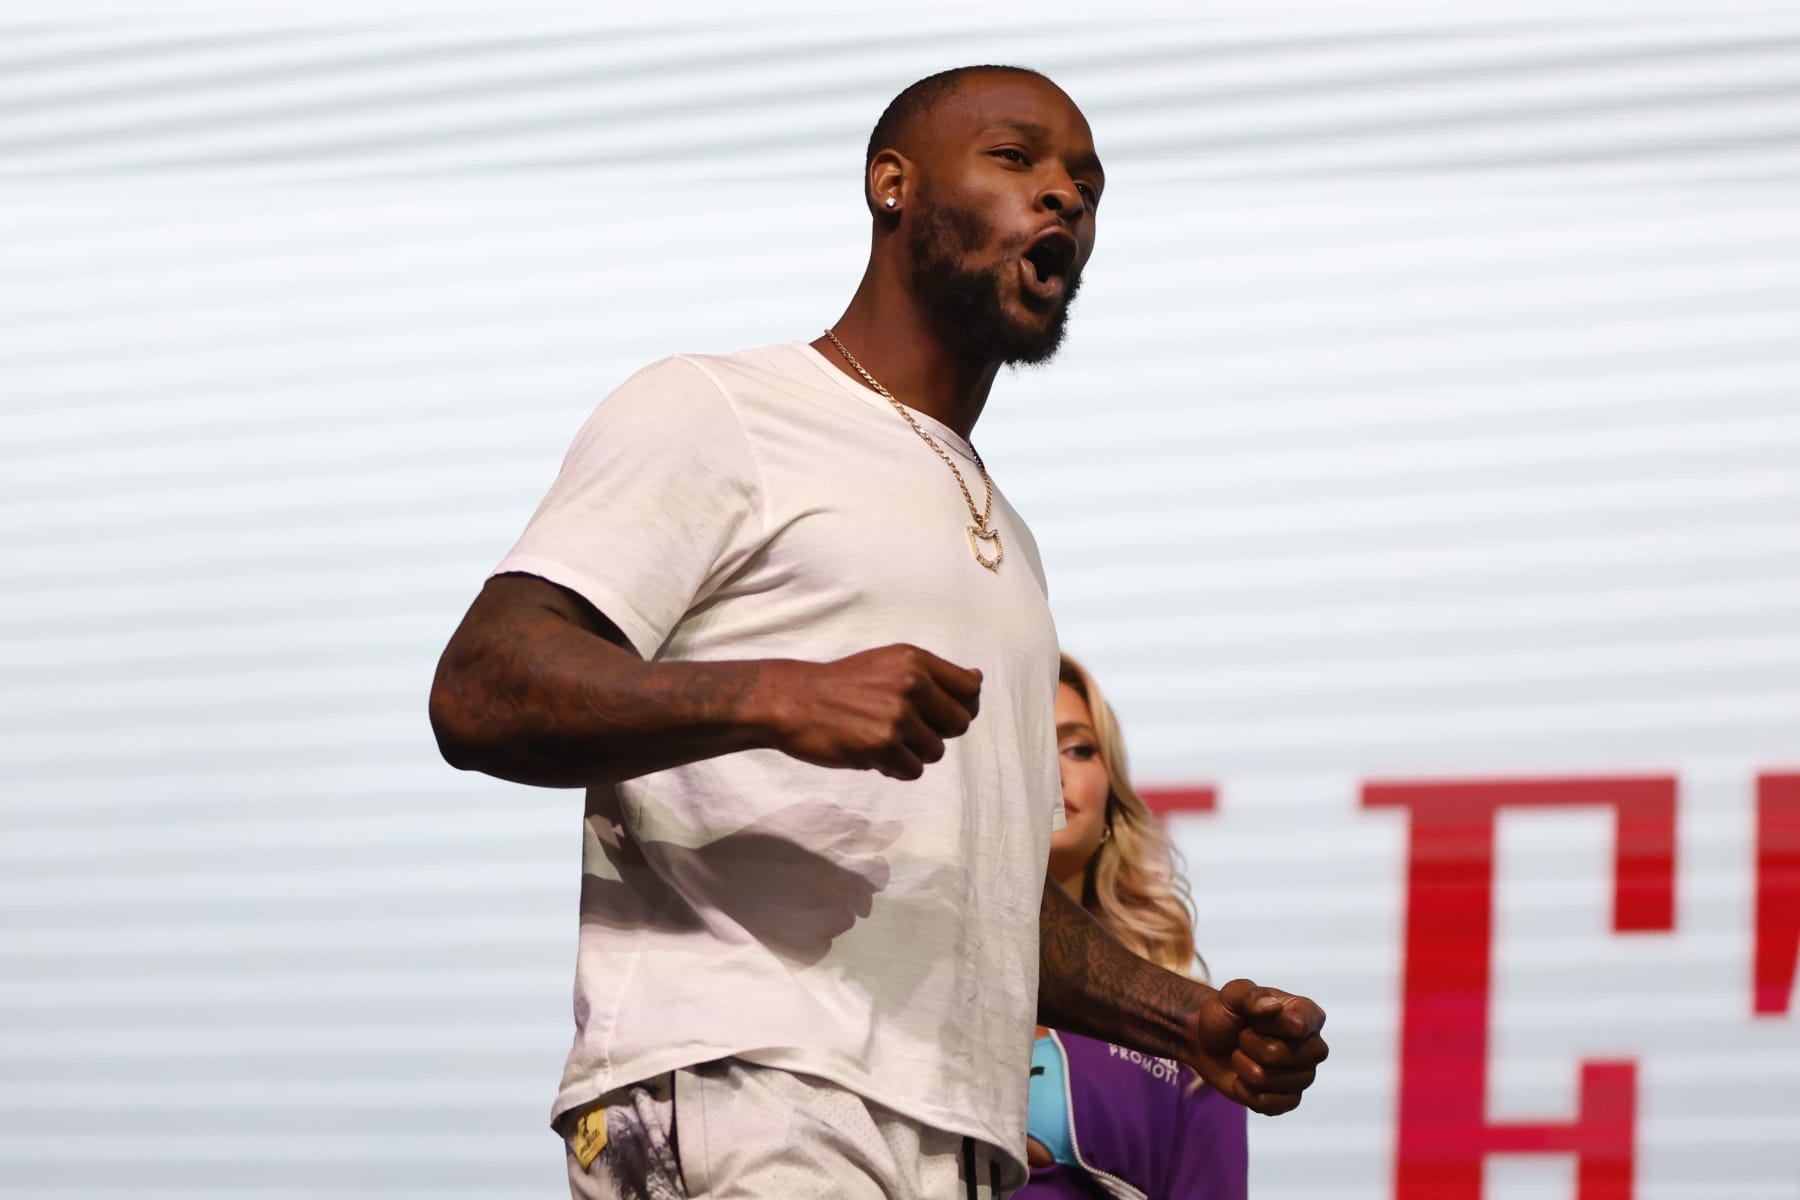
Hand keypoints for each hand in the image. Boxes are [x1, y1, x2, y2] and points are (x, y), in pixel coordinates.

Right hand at [759, 644, 982, 780]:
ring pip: (935, 752)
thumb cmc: (842, 685)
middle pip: (960, 724)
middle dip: (937, 732)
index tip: (942, 713)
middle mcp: (911, 684)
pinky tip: (874, 754)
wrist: (792, 700)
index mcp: (915, 660)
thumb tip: (977, 681)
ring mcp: (897, 716)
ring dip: (913, 752)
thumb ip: (930, 674)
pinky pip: (913, 771)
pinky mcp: (882, 746)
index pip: (969, 688)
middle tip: (908, 729)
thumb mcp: (888, 663)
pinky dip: (896, 769)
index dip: (963, 706)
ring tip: (883, 739)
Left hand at [1187, 978, 1327, 1115]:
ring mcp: (1304, 1076)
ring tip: (1243, 1055)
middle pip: (1280, 1055)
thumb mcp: (1231, 995)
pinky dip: (1245, 1091)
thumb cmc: (1225, 1013)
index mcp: (1308, 1014)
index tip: (1254, 1020)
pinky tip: (1242, 1079)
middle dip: (1249, 1046)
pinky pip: (1268, 1105)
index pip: (1299, 1026)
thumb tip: (1273, 1007)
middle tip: (1244, 1037)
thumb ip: (1249, 994)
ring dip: (1243, 1067)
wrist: (1207, 1041)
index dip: (1267, 1025)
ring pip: (1268, 1080)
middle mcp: (1314, 1046)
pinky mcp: (1290, 1099)